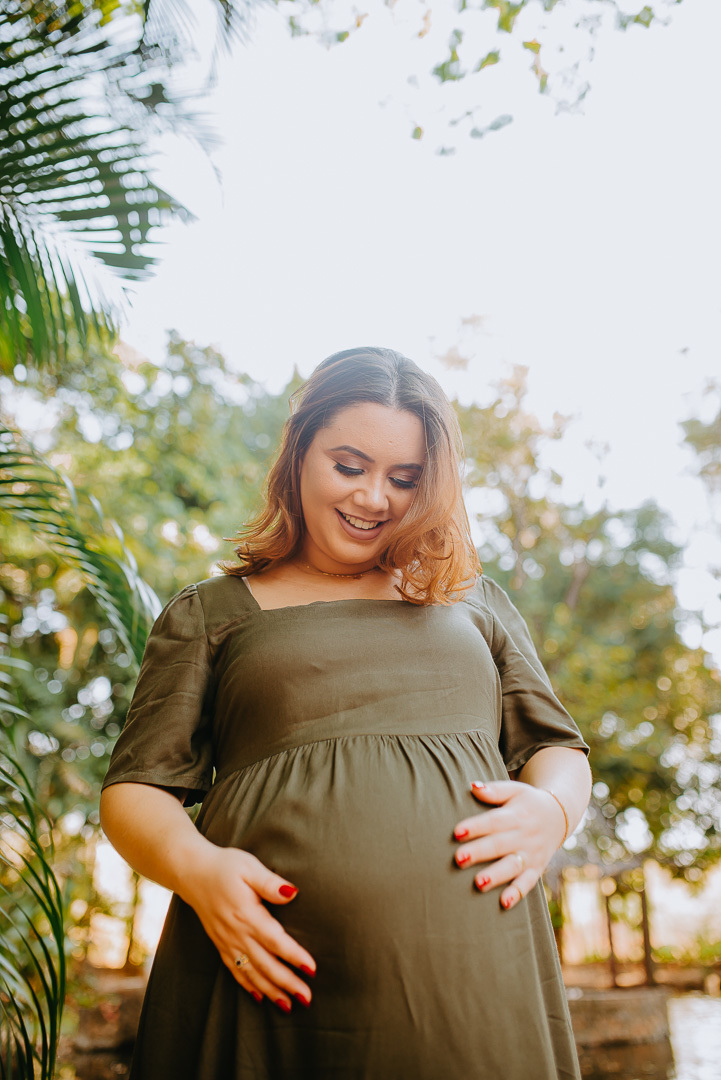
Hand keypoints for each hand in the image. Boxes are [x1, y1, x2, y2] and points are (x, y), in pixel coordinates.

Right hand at [183, 845, 316, 1012]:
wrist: (191, 872)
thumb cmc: (224, 866)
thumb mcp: (249, 866)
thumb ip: (270, 883)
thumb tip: (293, 893)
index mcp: (247, 913)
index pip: (275, 940)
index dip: (294, 956)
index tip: (312, 970)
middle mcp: (236, 933)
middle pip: (265, 963)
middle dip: (287, 983)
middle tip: (307, 999)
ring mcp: (227, 941)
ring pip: (250, 972)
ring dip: (270, 990)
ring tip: (288, 1005)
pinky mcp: (220, 944)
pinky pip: (234, 970)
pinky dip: (248, 986)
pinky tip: (260, 997)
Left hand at [452, 780, 566, 910]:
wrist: (559, 815)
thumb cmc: (527, 802)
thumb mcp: (515, 790)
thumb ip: (494, 790)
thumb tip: (473, 786)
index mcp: (516, 815)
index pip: (493, 821)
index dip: (476, 827)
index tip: (457, 832)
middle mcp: (524, 835)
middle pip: (499, 845)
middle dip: (479, 852)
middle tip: (459, 859)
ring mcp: (531, 854)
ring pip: (512, 866)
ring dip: (496, 875)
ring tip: (478, 883)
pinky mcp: (537, 868)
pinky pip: (528, 883)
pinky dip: (517, 894)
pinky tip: (504, 903)